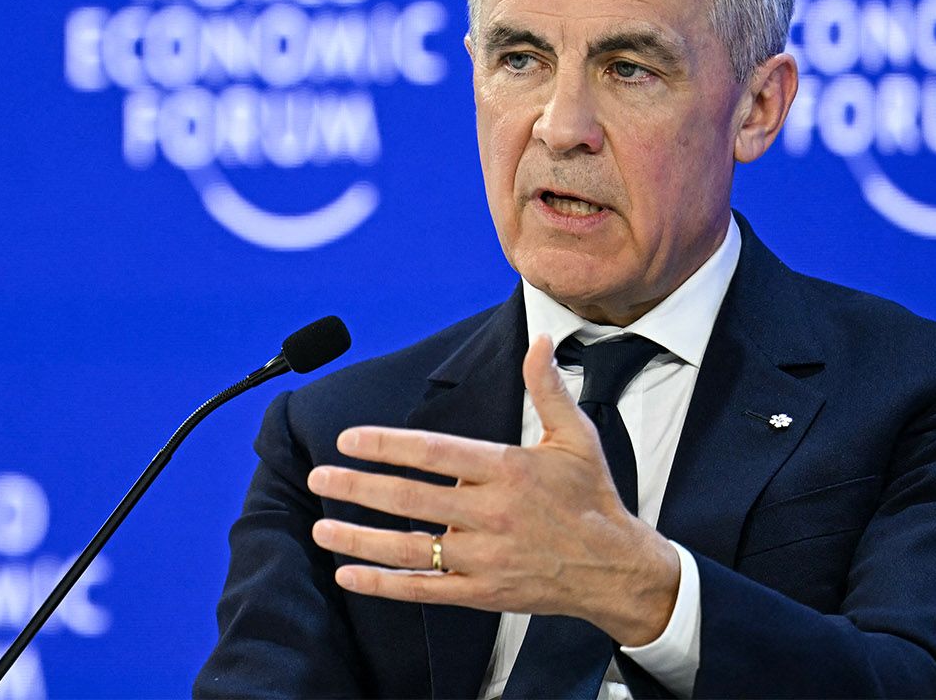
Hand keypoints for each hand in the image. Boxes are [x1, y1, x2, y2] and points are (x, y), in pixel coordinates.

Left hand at [306, 334, 680, 646]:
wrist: (617, 569)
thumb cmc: (591, 497)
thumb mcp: (576, 437)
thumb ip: (547, 388)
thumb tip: (539, 341)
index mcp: (508, 470)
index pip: (435, 453)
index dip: (387, 446)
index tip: (349, 439)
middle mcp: (492, 514)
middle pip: (412, 500)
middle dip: (359, 488)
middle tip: (318, 477)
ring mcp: (486, 558)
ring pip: (411, 550)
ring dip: (360, 538)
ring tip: (321, 526)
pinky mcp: (483, 593)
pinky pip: (425, 590)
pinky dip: (384, 585)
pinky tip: (349, 575)